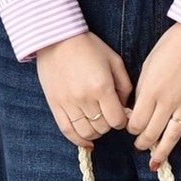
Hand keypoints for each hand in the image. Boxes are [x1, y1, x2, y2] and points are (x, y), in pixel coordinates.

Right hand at [35, 32, 132, 150]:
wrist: (57, 38)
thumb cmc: (89, 47)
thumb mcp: (114, 61)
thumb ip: (124, 85)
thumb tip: (125, 107)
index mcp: (102, 87)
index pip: (117, 120)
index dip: (122, 121)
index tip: (120, 115)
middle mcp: (85, 98)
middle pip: (103, 128)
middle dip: (109, 125)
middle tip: (108, 115)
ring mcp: (68, 103)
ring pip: (86, 132)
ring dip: (95, 133)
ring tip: (98, 124)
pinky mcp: (55, 105)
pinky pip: (67, 131)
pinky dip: (78, 140)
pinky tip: (86, 142)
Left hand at [125, 22, 180, 168]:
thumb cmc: (171, 46)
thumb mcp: (148, 66)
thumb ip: (143, 90)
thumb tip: (139, 109)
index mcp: (150, 91)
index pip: (136, 122)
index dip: (131, 130)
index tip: (131, 129)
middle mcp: (168, 101)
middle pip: (152, 133)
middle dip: (143, 144)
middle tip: (141, 147)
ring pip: (172, 136)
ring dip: (162, 152)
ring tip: (155, 163)